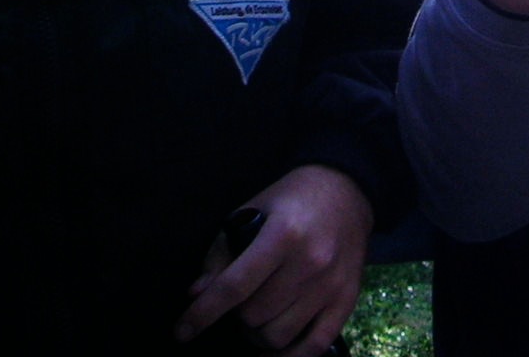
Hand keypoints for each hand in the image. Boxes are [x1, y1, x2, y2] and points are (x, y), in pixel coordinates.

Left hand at [174, 164, 372, 353]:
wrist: (346, 189)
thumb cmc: (290, 199)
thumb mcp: (251, 211)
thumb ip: (221, 253)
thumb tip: (196, 294)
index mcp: (283, 234)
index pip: (234, 286)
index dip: (203, 313)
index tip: (181, 331)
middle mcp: (310, 261)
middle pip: (254, 315)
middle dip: (236, 315)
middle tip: (239, 301)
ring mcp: (330, 284)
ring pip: (278, 336)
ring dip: (258, 334)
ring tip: (258, 317)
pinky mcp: (346, 300)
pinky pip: (314, 347)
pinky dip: (288, 356)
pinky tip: (274, 348)